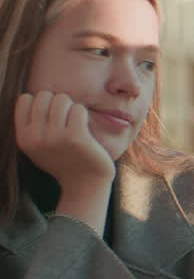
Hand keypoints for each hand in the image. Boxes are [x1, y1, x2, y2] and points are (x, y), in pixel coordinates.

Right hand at [15, 91, 114, 232]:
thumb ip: (31, 124)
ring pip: (62, 99)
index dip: (40, 102)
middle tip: (66, 119)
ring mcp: (55, 137)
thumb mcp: (38, 145)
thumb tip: (31, 97)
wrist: (85, 183)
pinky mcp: (76, 137)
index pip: (24, 99)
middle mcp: (35, 137)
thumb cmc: (64, 160)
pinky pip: (78, 109)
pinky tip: (84, 127)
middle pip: (44, 95)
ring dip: (71, 107)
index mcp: (23, 137)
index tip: (50, 115)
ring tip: (75, 123)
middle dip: (58, 102)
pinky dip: (82, 113)